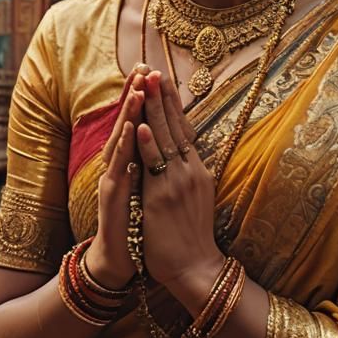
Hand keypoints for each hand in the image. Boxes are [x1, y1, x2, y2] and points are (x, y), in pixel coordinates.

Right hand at [86, 66, 147, 288]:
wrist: (117, 257)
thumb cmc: (135, 221)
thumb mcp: (145, 184)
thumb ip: (147, 159)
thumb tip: (159, 136)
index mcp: (129, 160)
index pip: (135, 120)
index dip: (141, 95)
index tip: (150, 69)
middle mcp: (118, 164)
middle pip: (126, 122)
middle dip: (134, 94)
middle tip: (142, 67)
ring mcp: (112, 178)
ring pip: (121, 139)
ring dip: (129, 114)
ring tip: (138, 89)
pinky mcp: (112, 196)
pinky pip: (120, 166)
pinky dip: (125, 146)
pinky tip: (131, 129)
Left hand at [136, 71, 223, 296]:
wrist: (197, 268)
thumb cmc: (192, 236)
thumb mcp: (197, 196)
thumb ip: (190, 172)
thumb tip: (185, 152)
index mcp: (197, 169)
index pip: (184, 128)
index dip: (174, 103)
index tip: (166, 79)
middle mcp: (190, 170)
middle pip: (176, 126)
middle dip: (164, 97)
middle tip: (155, 68)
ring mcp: (177, 182)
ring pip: (163, 139)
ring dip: (154, 110)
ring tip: (147, 84)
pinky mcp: (162, 198)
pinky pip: (153, 167)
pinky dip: (147, 145)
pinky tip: (140, 126)